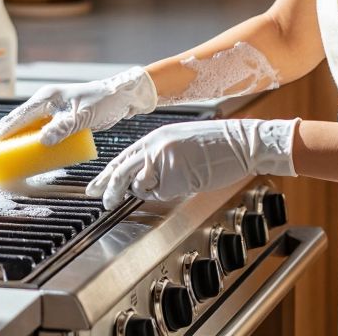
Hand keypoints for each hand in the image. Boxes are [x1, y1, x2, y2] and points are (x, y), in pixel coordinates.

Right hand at [0, 66, 158, 145]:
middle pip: (18, 120)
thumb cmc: (104, 101)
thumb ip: (64, 128)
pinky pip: (40, 130)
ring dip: (16, 139)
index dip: (3, 131)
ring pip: (28, 126)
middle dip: (3, 135)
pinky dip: (32, 141)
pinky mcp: (60, 118)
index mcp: (47, 97)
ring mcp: (53, 110)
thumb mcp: (84, 116)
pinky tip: (28, 152)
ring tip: (3, 155)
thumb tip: (42, 141)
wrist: (122, 96)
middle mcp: (46, 102)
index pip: (19, 116)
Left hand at [86, 118, 299, 208]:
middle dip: (110, 190)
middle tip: (104, 202)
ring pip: (143, 186)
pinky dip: (172, 192)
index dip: (106, 175)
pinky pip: (163, 193)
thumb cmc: (217, 144)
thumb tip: (139, 178)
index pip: (122, 157)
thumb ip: (157, 155)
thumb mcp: (179, 142)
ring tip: (179, 177)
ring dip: (154, 189)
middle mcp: (155, 145)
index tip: (95, 187)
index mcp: (155, 136)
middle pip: (121, 172)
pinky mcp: (176, 175)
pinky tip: (190, 178)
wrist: (242, 142)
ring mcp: (164, 160)